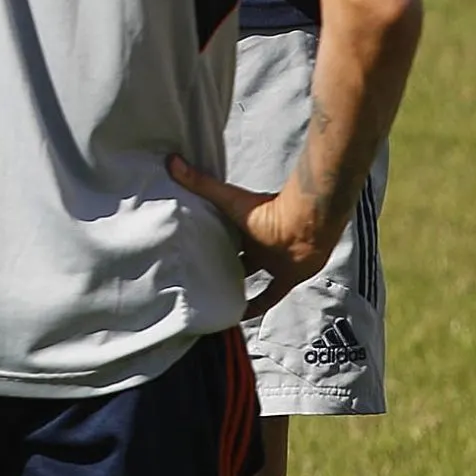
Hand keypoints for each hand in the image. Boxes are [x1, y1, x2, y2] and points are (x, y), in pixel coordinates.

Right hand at [167, 155, 339, 316]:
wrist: (304, 226)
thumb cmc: (266, 210)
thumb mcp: (227, 198)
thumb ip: (200, 183)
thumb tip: (171, 160)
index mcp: (241, 224)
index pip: (219, 232)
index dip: (205, 238)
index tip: (188, 247)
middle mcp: (255, 244)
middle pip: (234, 254)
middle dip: (219, 262)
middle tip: (197, 274)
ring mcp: (271, 262)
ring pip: (250, 276)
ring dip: (236, 284)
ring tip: (215, 296)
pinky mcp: (285, 278)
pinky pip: (270, 296)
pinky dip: (258, 306)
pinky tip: (242, 315)